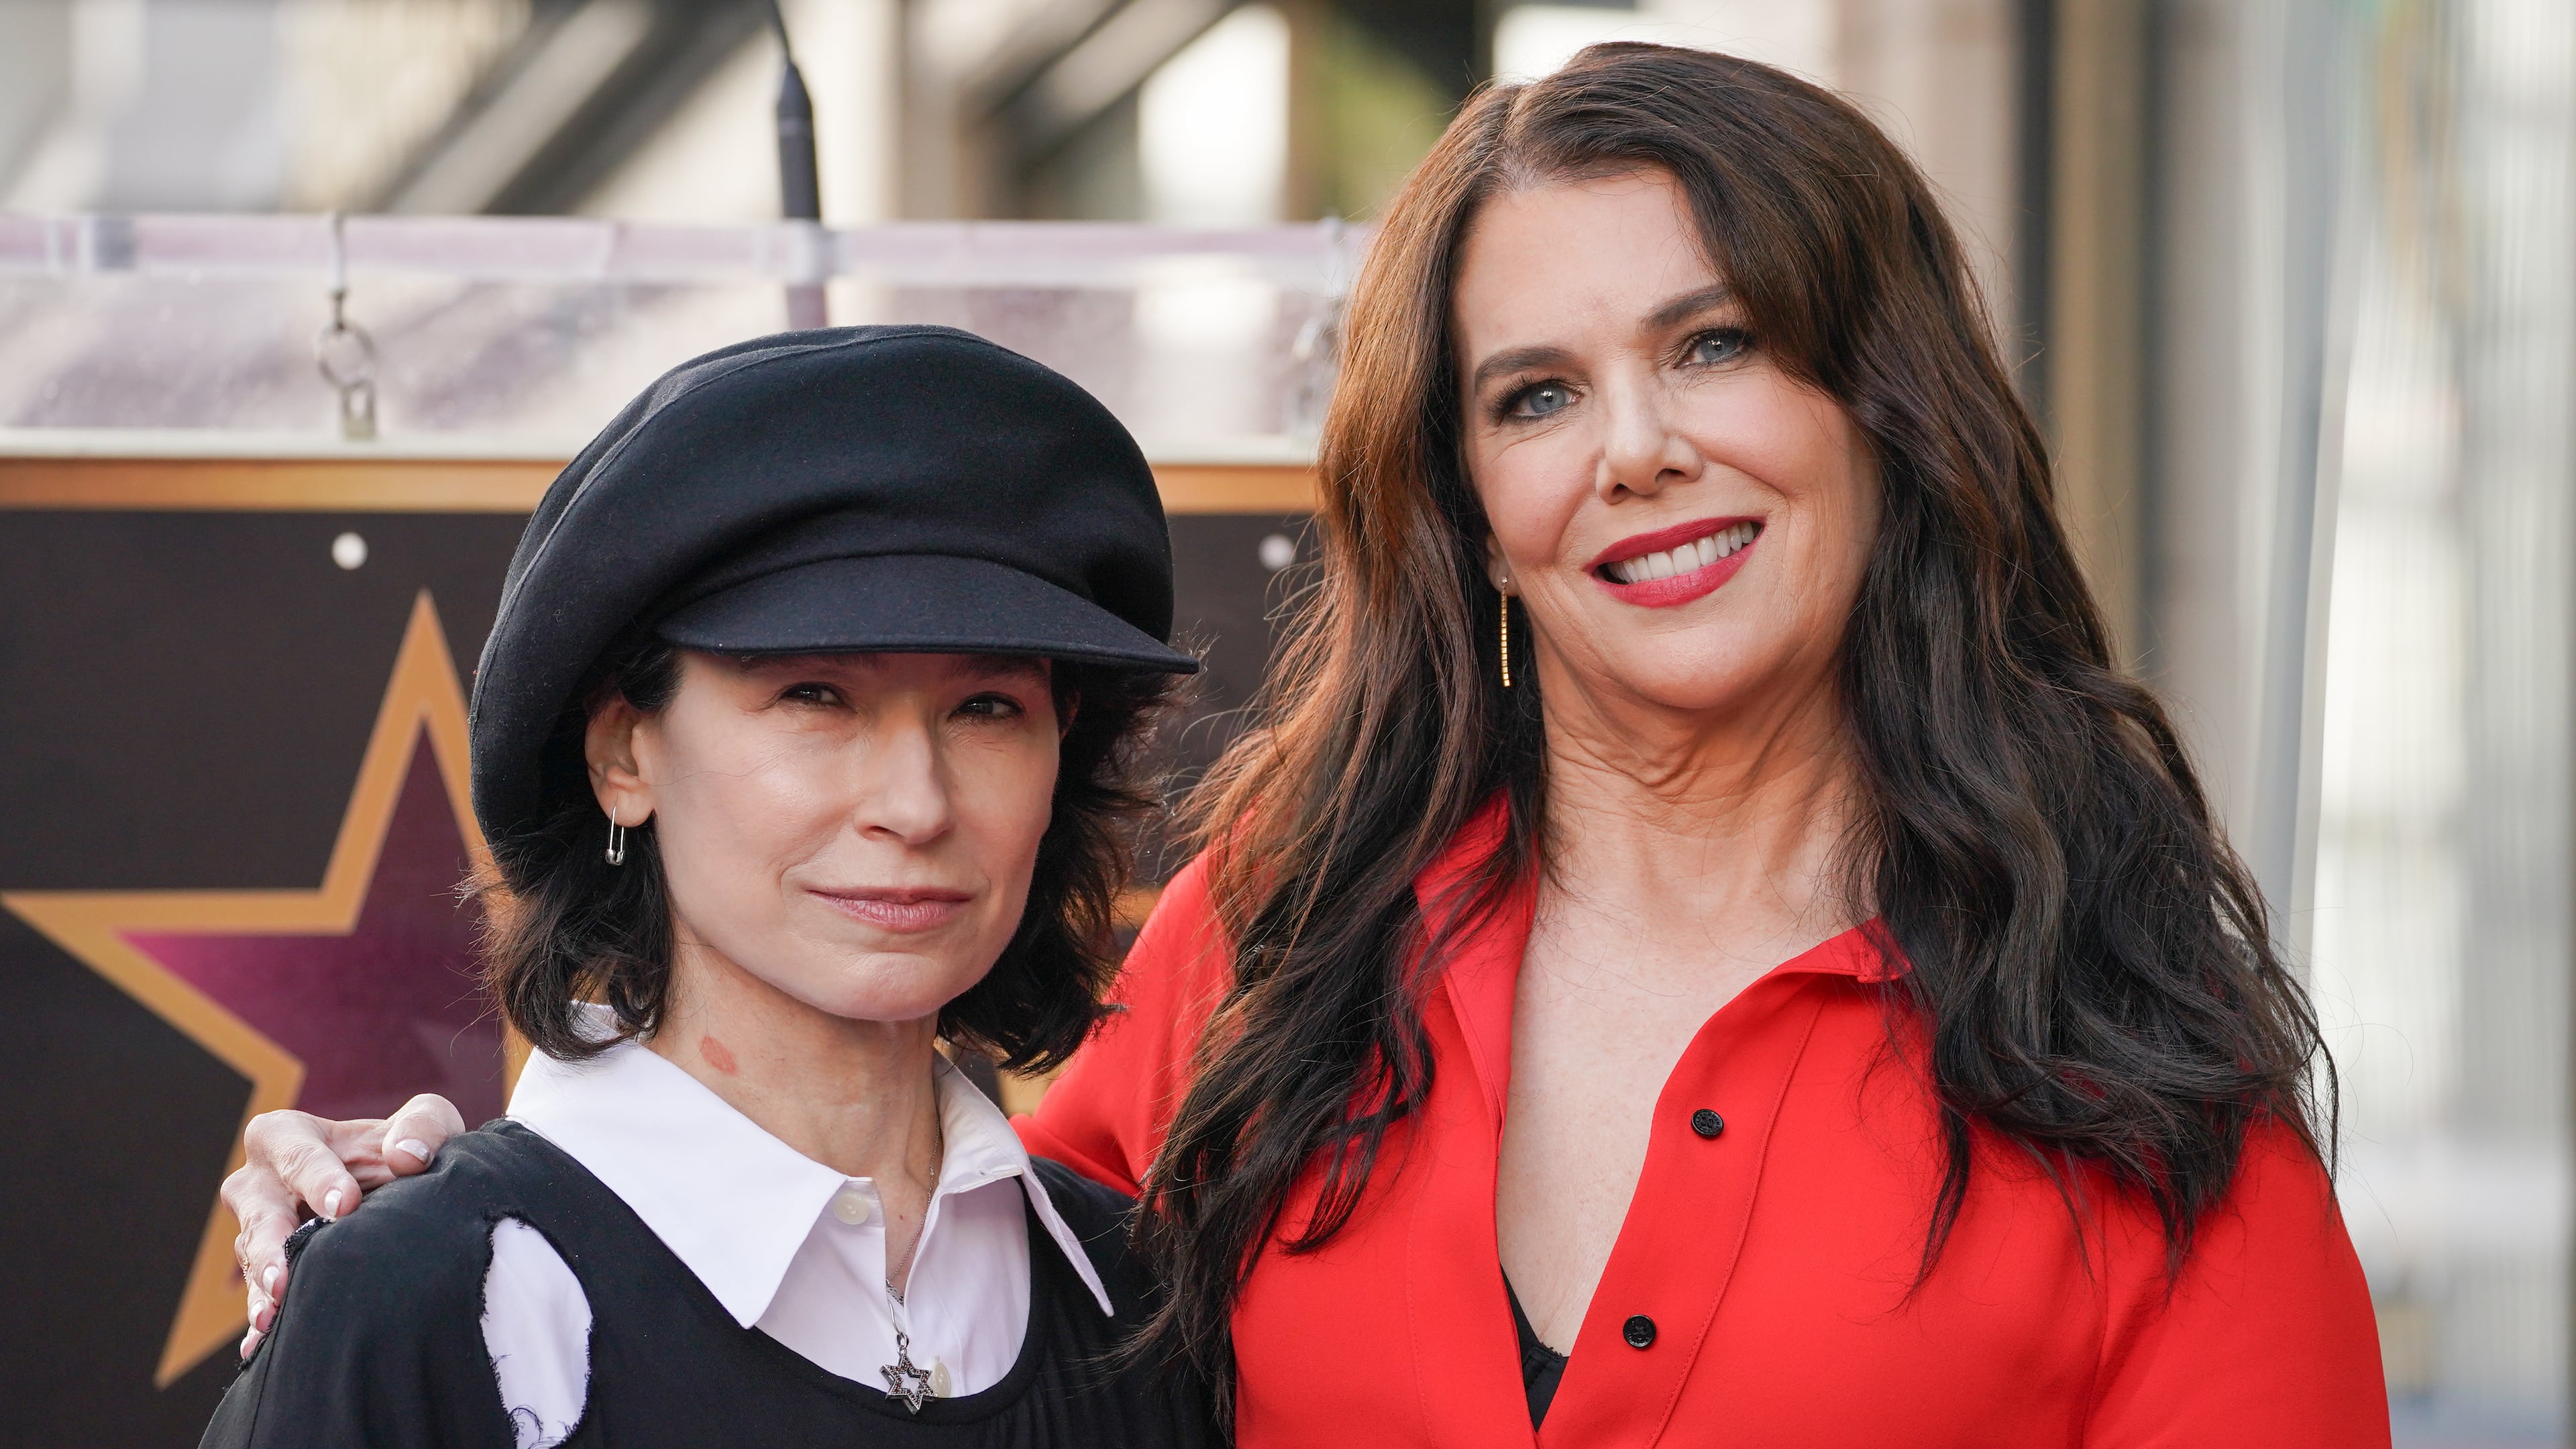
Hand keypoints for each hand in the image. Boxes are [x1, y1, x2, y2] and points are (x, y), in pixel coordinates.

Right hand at [224, 1093, 462, 1356]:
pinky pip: (259, 1298)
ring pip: (253, 1258)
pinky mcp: (267, 1272)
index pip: (295, 1153)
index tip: (345, 1205)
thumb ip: (423, 1126)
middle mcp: (260, 1183)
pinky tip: (263, 1348)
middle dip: (272, 1245)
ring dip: (264, 1289)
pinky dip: (262, 1323)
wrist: (404, 1190)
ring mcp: (258, 1231)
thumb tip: (407, 1156)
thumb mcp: (427, 1124)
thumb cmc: (408, 1147)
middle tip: (286, 1277)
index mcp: (287, 1135)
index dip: (318, 1177)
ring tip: (273, 1316)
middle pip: (259, 1212)